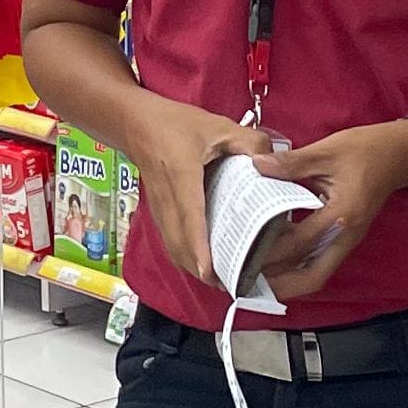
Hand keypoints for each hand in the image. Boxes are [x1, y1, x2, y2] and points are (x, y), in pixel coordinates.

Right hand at [129, 94, 272, 297]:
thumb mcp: (217, 125)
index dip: (199, 244)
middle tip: (231, 284)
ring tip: (222, 281)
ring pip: (173, 247)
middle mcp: (167, 197)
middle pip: (179, 242)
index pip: (190, 214)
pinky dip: (186, 258)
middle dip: (202, 268)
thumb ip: (249, 142)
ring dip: (194, 267)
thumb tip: (272, 165)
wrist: (135, 123)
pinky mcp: (158, 214)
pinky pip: (171, 242)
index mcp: (182, 173)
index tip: (210, 270)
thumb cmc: (176, 123)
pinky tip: (206, 265)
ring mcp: (159, 209)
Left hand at [252, 120, 407, 299]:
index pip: (298, 243)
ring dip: (289, 279)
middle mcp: (346, 236)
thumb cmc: (367, 149)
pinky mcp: (347, 237)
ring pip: (317, 273)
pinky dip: (299, 265)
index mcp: (341, 216)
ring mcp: (348, 240)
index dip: (268, 252)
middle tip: (248, 280)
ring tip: (257, 275)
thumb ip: (290, 163)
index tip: (240, 254)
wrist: (401, 152)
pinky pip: (321, 261)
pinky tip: (277, 258)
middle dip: (280, 285)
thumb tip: (257, 166)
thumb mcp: (326, 151)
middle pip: (312, 277)